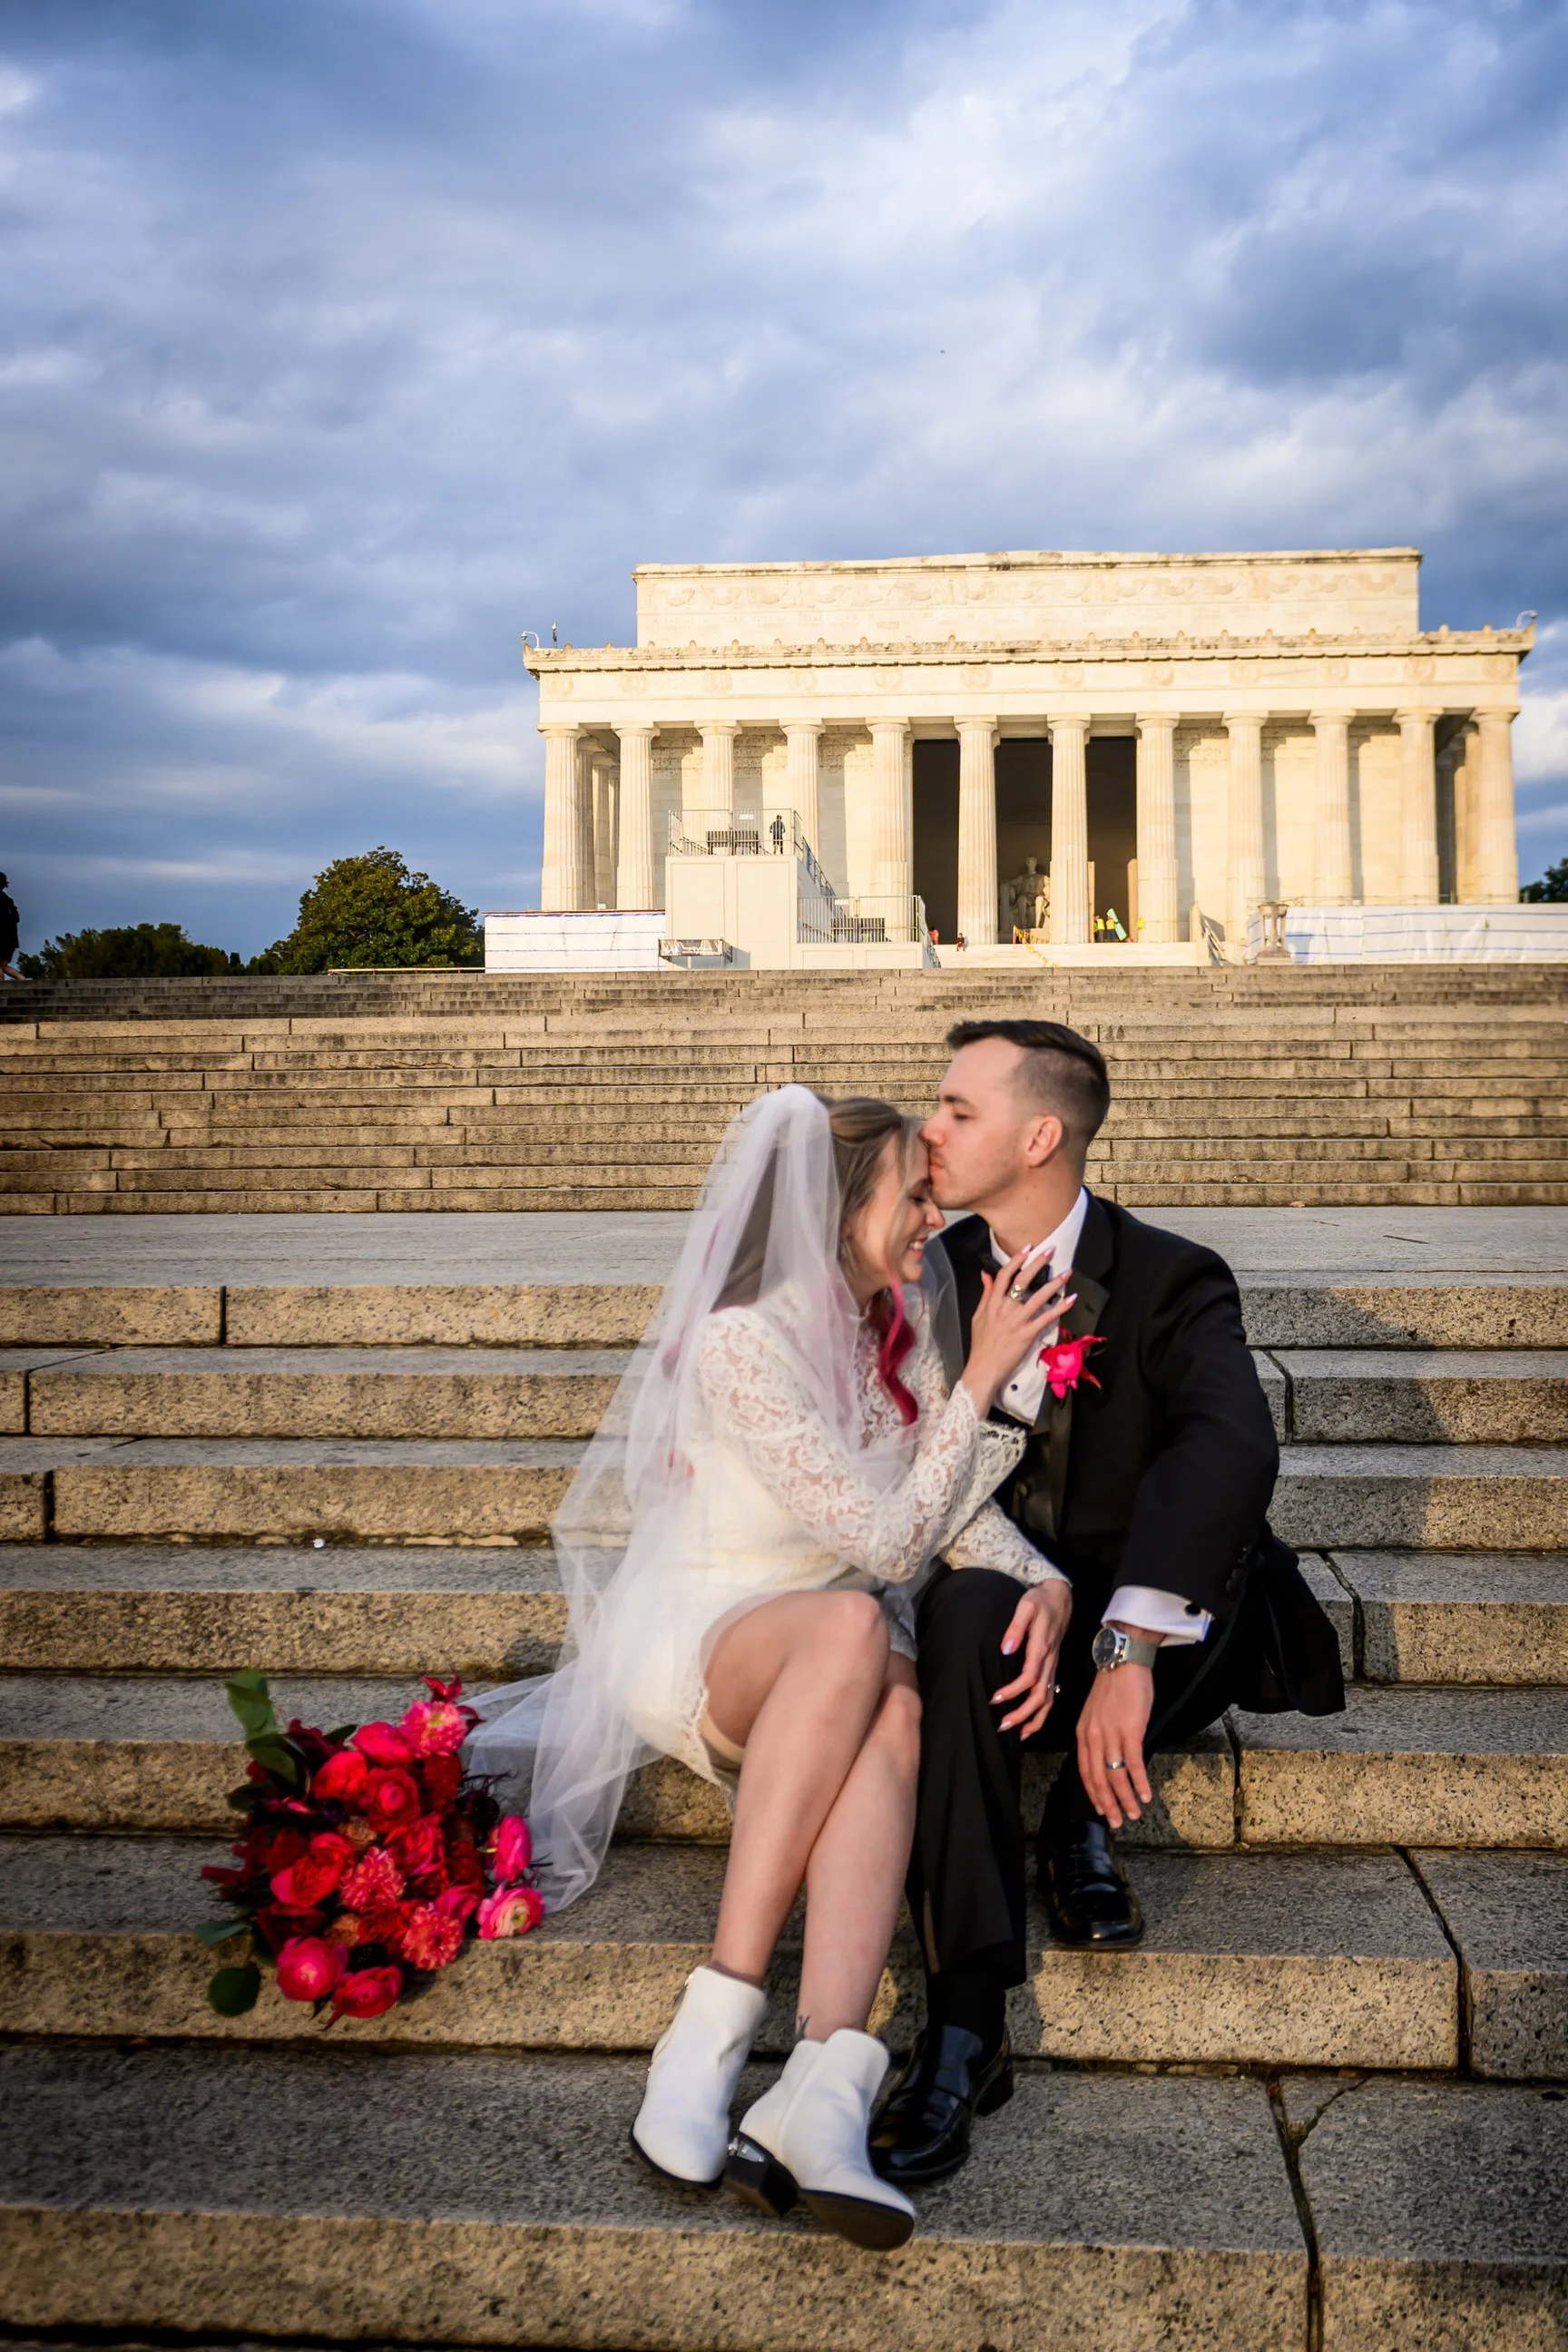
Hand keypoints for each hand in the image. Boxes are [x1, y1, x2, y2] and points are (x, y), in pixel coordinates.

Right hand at [962, 1247, 1073, 1413]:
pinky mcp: (1027, 1334)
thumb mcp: (978, 1316)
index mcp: (992, 1303)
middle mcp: (1005, 1309)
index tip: (1028, 1248)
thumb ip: (985, 1294)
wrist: (984, 1368)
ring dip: (1054, 1284)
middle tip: (1050, 1250)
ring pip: (1037, 1298)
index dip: (1017, 1260)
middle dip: (1037, 1264)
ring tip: (1067, 1272)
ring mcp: (1017, 1321)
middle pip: (1022, 1281)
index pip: (1004, 1276)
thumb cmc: (981, 1344)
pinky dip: (1060, 1308)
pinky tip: (1071, 1299)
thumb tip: (986, 1274)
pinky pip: (1046, 1318)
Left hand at [990, 1579, 1071, 1738]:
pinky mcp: (1052, 1669)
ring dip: (1033, 1720)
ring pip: (1048, 1700)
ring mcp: (1052, 1667)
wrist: (1060, 1599)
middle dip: (1022, 1714)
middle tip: (1001, 1725)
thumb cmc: (1040, 1601)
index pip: (1029, 1677)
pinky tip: (1029, 1724)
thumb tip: (1005, 1649)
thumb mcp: (1026, 1607)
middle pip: (1039, 1696)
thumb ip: (1016, 1627)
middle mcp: (1049, 1662)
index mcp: (1041, 1648)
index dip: (1012, 1691)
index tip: (994, 1698)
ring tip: (1016, 1734)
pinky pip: (1050, 1696)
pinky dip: (1041, 1714)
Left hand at [1076, 1647, 1156, 1828]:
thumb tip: (1109, 1759)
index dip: (1093, 1794)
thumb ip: (1099, 1736)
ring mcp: (1111, 1735)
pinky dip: (1139, 1783)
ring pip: (1115, 1775)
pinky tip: (1145, 1795)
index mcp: (1083, 1734)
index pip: (1084, 1771)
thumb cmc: (1113, 1687)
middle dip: (1108, 1804)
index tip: (1101, 1810)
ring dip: (1125, 1799)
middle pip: (1098, 1779)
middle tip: (1117, 1822)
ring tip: (1133, 1814)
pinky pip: (1133, 1764)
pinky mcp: (1130, 1731)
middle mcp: (1093, 1737)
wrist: (1122, 1662)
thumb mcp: (1096, 1713)